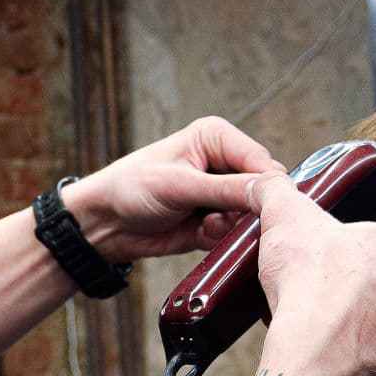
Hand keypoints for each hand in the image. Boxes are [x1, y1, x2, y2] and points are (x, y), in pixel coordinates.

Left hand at [62, 117, 283, 260]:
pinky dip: (222, 238)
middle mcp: (223, 163)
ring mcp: (220, 194)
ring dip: (234, 226)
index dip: (268, 185)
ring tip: (206, 224)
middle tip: (226, 218)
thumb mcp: (180, 185)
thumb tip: (270, 191)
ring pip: (252, 215)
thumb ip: (226, 189)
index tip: (268, 207)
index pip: (260, 160)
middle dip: (249, 209)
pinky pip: (236, 233)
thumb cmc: (131, 188)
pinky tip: (199, 233)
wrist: (105, 223)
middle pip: (262, 188)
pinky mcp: (215, 221)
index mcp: (216, 138)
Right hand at [247, 171, 375, 375]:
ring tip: (332, 316)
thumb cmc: (311, 292)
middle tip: (327, 285)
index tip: (330, 255)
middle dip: (365, 278)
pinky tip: (349, 346)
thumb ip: (278, 192)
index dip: (351, 243)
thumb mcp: (288, 222)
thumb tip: (264, 181)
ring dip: (371, 313)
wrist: (315, 365)